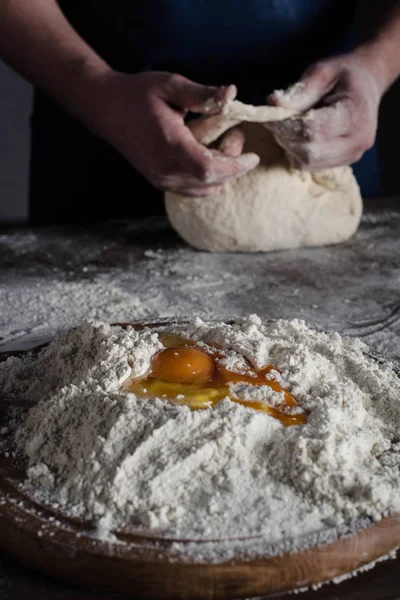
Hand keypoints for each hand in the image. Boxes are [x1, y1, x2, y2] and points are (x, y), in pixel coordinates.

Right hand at [89, 71, 258, 195]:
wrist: (106, 109)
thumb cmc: (138, 93)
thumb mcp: (170, 86)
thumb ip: (202, 93)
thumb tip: (232, 93)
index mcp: (169, 144)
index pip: (209, 169)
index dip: (235, 165)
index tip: (252, 155)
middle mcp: (165, 169)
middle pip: (213, 180)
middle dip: (233, 162)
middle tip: (234, 134)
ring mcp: (161, 180)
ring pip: (206, 189)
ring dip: (222, 171)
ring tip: (220, 143)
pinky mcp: (160, 183)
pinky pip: (195, 190)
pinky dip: (209, 178)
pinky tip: (208, 154)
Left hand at [267, 51, 383, 170]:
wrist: (367, 85)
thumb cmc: (344, 75)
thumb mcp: (322, 72)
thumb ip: (300, 91)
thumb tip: (274, 103)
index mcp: (356, 114)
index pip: (314, 131)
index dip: (288, 126)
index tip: (272, 117)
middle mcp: (358, 140)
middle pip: (310, 152)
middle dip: (287, 138)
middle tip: (276, 123)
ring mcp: (352, 154)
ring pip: (308, 163)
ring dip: (290, 147)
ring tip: (288, 128)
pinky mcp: (344, 161)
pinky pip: (312, 165)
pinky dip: (298, 153)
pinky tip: (298, 137)